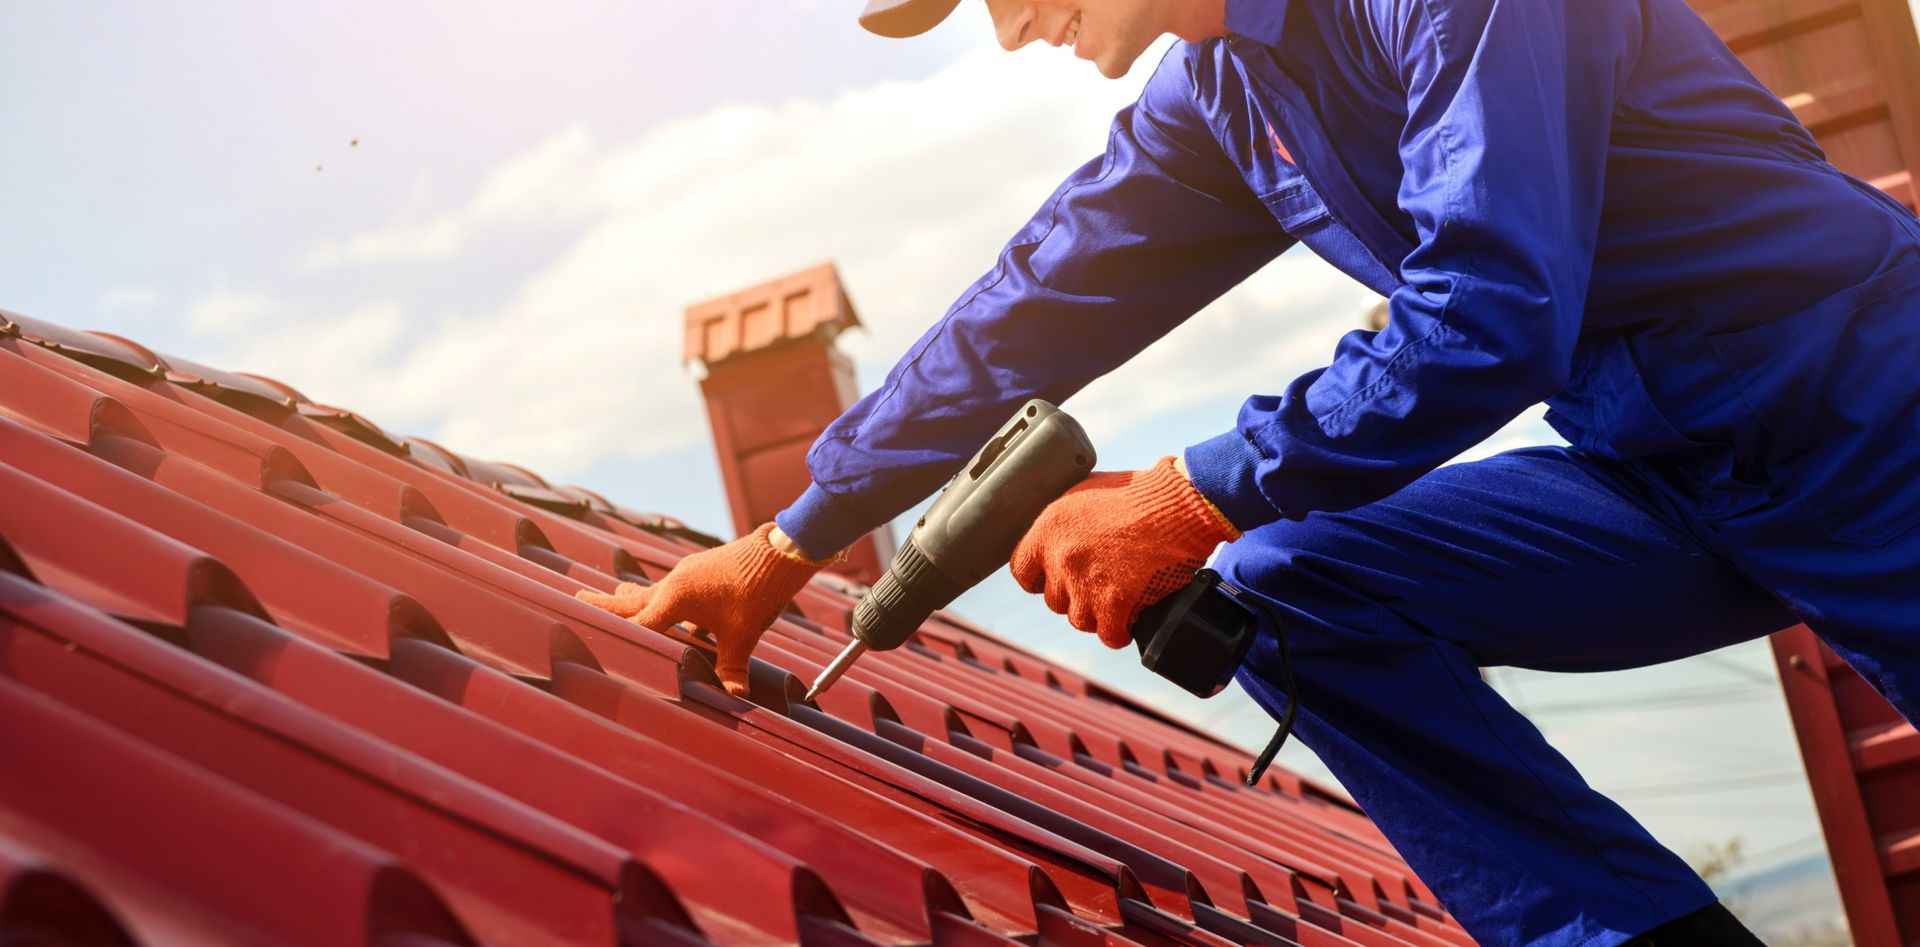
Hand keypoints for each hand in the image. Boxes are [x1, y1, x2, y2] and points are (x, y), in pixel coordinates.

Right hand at [576, 524, 829, 695]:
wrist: (781, 550)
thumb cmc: (758, 588)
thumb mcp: (743, 633)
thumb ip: (732, 666)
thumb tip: (734, 696)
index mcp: (676, 597)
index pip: (640, 625)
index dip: (621, 640)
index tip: (595, 645)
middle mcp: (675, 583)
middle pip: (632, 600)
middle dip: (605, 604)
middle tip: (576, 598)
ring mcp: (687, 574)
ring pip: (651, 591)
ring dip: (632, 597)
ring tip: (613, 595)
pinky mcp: (701, 572)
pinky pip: (672, 589)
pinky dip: (660, 597)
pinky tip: (668, 607)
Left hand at [1010, 456, 1239, 647]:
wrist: (1178, 505)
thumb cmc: (1139, 493)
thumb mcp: (1087, 492)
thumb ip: (1065, 519)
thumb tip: (1058, 536)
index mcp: (1048, 528)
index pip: (1021, 570)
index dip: (1037, 579)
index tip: (1052, 579)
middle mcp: (1060, 558)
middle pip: (1054, 599)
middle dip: (1075, 595)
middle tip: (1098, 586)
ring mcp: (1085, 583)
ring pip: (1079, 619)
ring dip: (1096, 615)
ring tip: (1115, 604)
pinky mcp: (1115, 602)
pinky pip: (1108, 634)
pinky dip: (1118, 633)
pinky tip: (1127, 625)